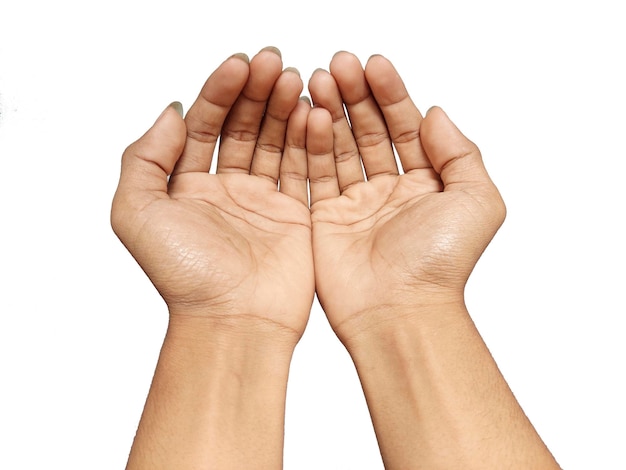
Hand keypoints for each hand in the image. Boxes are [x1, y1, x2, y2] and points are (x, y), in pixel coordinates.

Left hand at [111, 48, 313, 342]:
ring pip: (274, 142)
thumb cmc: (184, 276)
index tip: (238, 66)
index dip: (219, 92)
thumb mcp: (136, 211)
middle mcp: (225, 190)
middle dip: (256, 92)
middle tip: (273, 62)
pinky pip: (302, 168)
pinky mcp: (294, 215)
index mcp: (186, 186)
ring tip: (294, 79)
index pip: (203, 125)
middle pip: (242, 127)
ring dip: (283, 109)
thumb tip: (171, 112)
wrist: (233, 322)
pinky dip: (308, 140)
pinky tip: (313, 114)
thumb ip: (144, 156)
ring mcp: (261, 202)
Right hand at [307, 52, 505, 342]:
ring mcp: (355, 204)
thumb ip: (460, 152)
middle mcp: (390, 191)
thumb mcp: (476, 200)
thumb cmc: (440, 264)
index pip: (405, 126)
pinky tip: (309, 116)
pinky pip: (316, 173)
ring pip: (340, 147)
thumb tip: (435, 113)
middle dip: (355, 96)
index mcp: (426, 184)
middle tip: (339, 65)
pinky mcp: (325, 219)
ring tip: (319, 81)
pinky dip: (311, 144)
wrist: (399, 312)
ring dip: (331, 112)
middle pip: (370, 131)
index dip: (391, 94)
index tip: (374, 65)